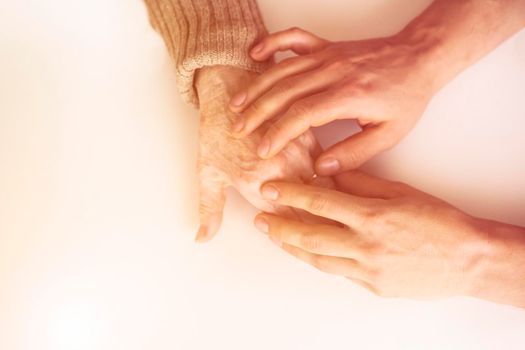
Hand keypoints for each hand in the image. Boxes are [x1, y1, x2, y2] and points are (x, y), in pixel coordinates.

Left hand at [193, 65, 331, 242]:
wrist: (228, 83)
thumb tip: (203, 239)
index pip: (289, 223)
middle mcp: (283, 171)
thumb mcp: (207, 172)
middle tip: (339, 240)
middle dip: (326, 226)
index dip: (304, 238)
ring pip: (325, 188)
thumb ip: (209, 210)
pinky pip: (328, 163)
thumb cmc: (216, 129)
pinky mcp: (308, 136)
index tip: (316, 247)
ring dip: (335, 205)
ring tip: (348, 223)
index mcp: (258, 185)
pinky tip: (345, 191)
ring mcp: (298, 152)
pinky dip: (334, 179)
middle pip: (313, 209)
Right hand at [229, 27, 435, 174]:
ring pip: (282, 69)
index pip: (302, 115)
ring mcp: (328, 55)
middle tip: (238, 130)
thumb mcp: (389, 134)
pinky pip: (294, 38)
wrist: (419, 57)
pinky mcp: (326, 46)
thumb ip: (354, 153)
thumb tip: (320, 168)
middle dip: (257, 113)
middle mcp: (333, 71)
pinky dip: (272, 43)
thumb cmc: (406, 96)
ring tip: (236, 105)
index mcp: (348, 95)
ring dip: (256, 87)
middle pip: (284, 91)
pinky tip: (255, 53)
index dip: (279, 133)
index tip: (263, 150)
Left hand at [253, 171, 524, 305]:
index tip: (269, 188)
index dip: (290, 195)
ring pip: (318, 258)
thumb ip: (361, 184)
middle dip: (280, 226)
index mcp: (372, 215)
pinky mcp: (371, 286)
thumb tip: (328, 175)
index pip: (320, 202)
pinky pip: (336, 271)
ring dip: (291, 246)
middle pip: (310, 235)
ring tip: (273, 235)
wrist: (467, 258)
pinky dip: (317, 259)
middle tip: (260, 218)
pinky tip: (304, 251)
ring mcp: (367, 269)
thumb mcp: (399, 192)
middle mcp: (365, 245)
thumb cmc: (437, 220)